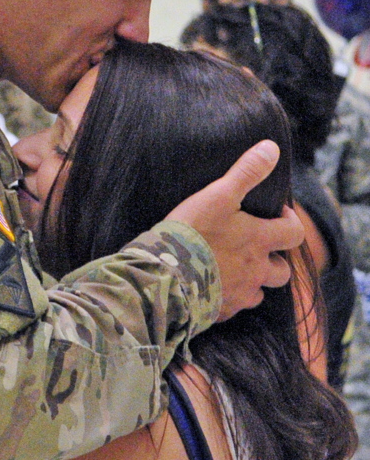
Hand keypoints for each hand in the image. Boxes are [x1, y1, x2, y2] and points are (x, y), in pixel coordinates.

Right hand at [167, 141, 303, 320]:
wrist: (164, 275)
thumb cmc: (192, 233)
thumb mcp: (217, 195)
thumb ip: (246, 172)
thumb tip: (272, 148)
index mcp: (259, 241)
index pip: (294, 233)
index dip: (289, 222)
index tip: (273, 215)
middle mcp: (255, 271)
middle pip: (282, 272)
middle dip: (274, 261)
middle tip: (254, 249)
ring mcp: (239, 295)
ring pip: (258, 294)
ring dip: (252, 283)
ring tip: (232, 271)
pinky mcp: (219, 312)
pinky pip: (232, 309)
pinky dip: (227, 299)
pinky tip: (211, 289)